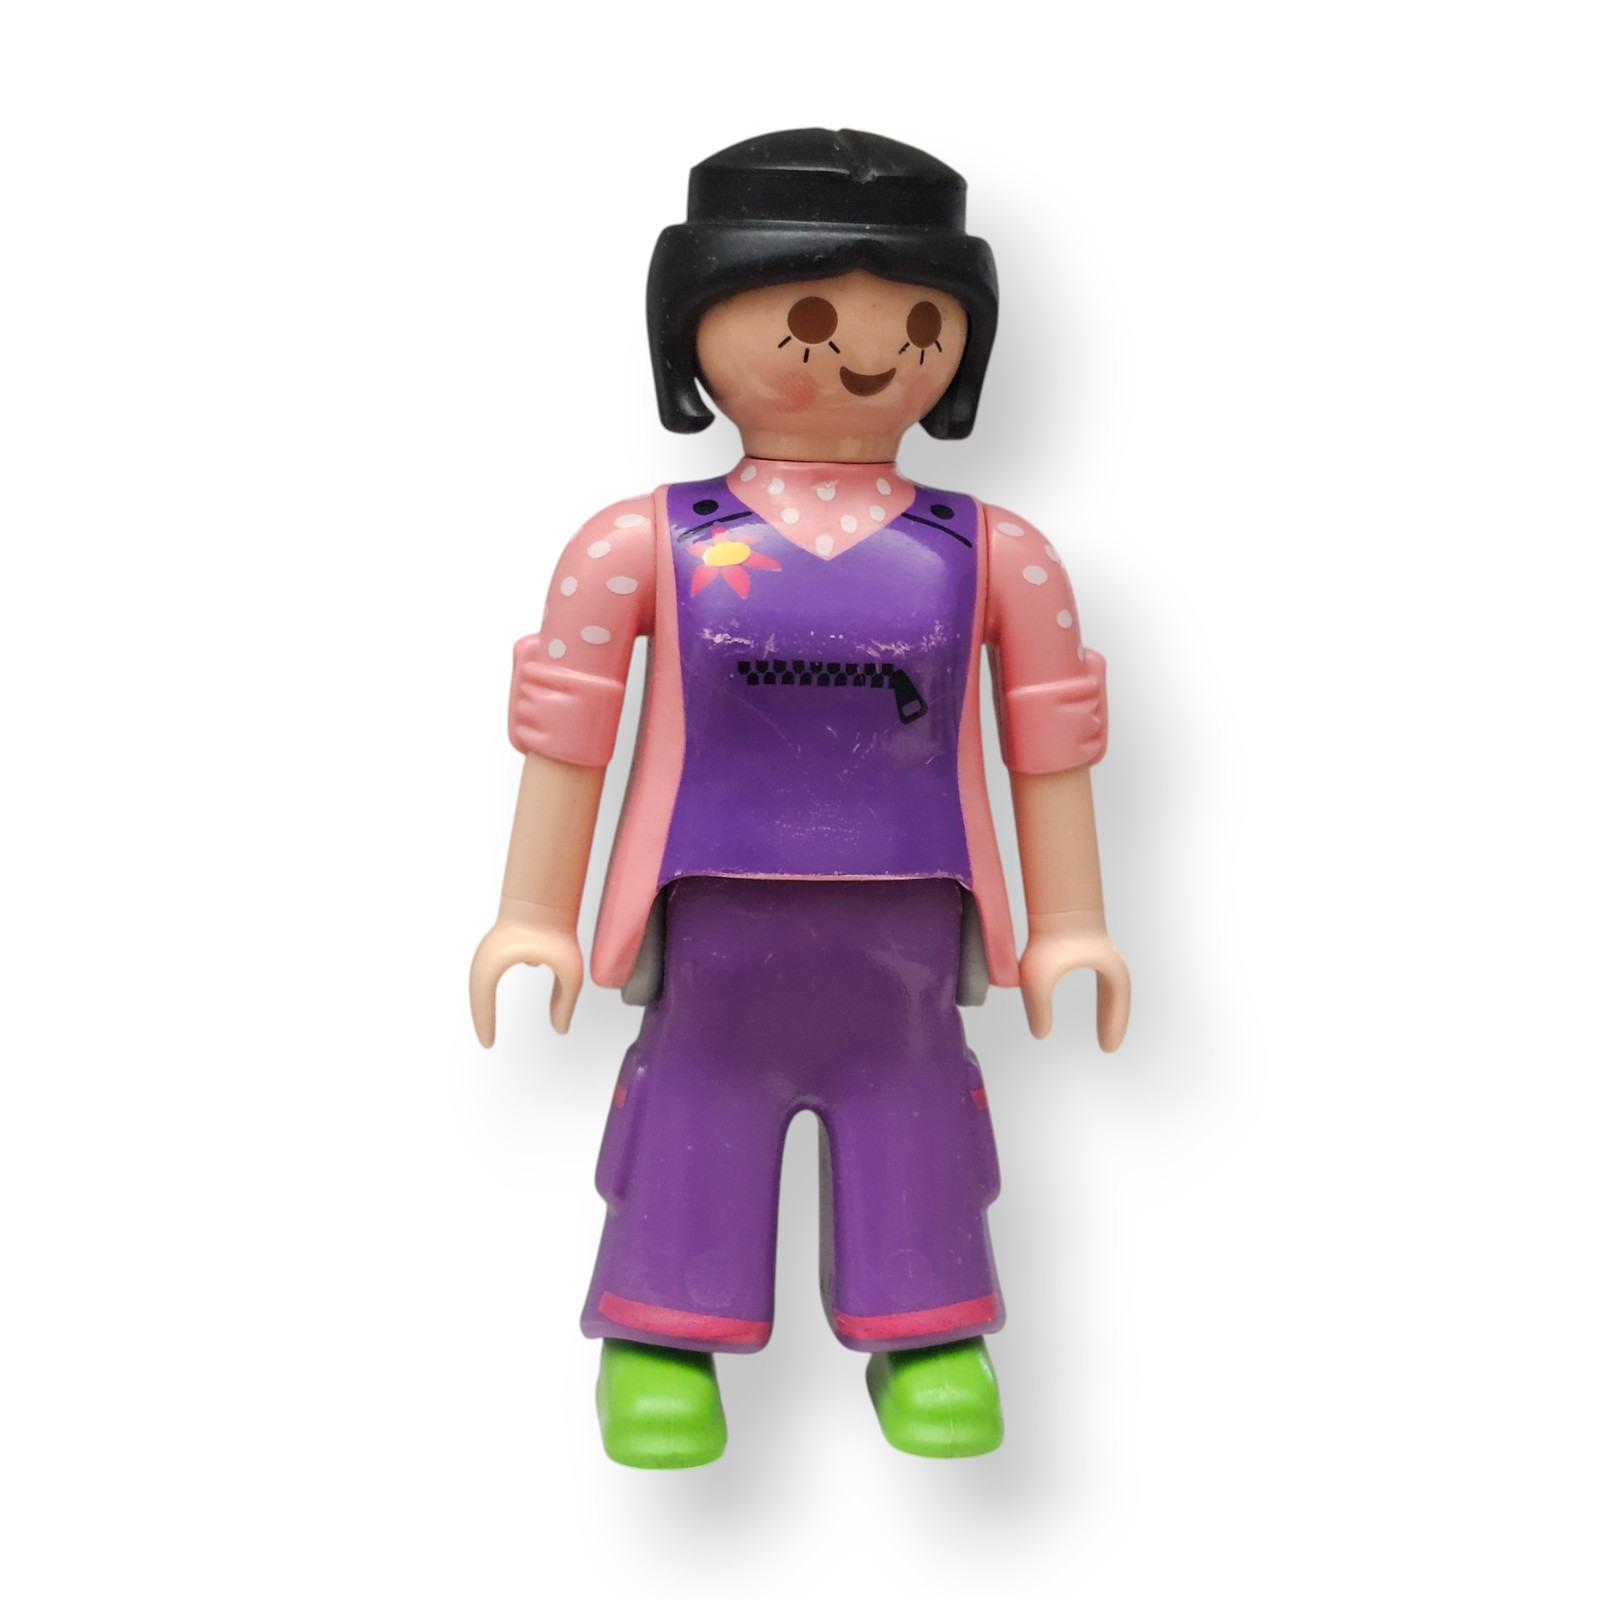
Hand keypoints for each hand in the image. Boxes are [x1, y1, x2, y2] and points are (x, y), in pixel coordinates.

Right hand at [469, 898, 583, 1044]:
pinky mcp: (499, 942)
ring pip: (483, 981)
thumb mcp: (569, 972)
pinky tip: (504, 991)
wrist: (548, 895)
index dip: (484, 1024)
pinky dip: (493, 984)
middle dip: (482, 1016)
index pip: (483, 1001)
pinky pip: (492, 970)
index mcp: (494, 963)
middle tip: (487, 1041)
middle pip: (477, 993)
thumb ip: (565, 1002)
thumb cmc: (555, 928)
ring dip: (485, 1001)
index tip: (488, 1044)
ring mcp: (491, 947)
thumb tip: (561, 1029)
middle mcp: (486, 956)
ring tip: (489, 1025)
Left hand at [1018, 910, 1129, 1049]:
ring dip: (1110, 1009)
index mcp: (1109, 970)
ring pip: (1113, 988)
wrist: (1052, 902)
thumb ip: (1038, 1007)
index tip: (1107, 1049)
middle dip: (1115, 1021)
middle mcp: (1110, 962)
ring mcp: (1102, 953)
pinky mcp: (1090, 947)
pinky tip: (1094, 1004)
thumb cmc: (1048, 937)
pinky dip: (1102, 996)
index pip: (1117, 1003)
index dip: (1113, 1025)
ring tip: (1105, 1029)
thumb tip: (1040, 1034)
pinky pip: (1102, 979)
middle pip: (1119, 998)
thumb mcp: (1038, 978)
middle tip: (1107, 1046)